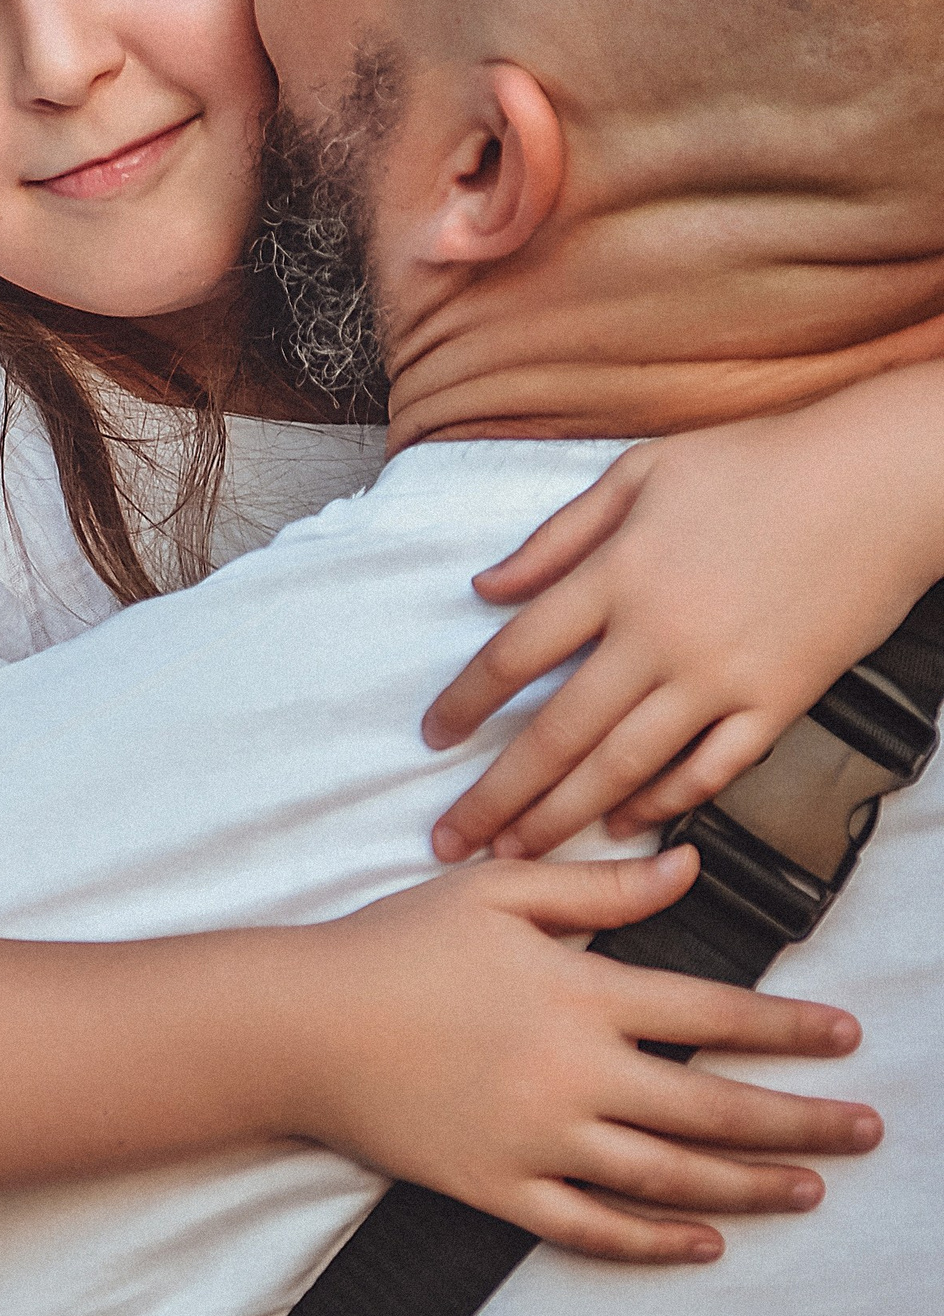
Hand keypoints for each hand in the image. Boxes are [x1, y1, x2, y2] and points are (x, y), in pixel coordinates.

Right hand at [287, 848, 877, 1263]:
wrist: (299, 1025)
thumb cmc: (392, 945)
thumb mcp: (496, 890)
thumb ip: (599, 885)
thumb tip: (687, 868)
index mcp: (580, 994)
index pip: (713, 1012)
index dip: (789, 1029)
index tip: (848, 1040)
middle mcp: (573, 1074)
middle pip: (714, 1106)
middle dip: (802, 1120)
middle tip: (866, 1130)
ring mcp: (538, 1139)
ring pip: (670, 1175)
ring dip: (750, 1184)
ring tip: (810, 1188)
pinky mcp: (497, 1188)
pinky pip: (593, 1227)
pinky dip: (656, 1242)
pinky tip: (704, 1242)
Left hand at [423, 385, 943, 860]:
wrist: (885, 482)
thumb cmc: (759, 462)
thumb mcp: (642, 470)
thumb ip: (558, 536)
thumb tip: (486, 588)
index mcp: (617, 573)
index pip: (515, 654)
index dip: (464, 702)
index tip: (430, 738)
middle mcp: (659, 635)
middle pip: (557, 732)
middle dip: (495, 795)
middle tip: (449, 839)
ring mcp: (722, 676)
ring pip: (623, 766)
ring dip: (562, 816)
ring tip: (516, 853)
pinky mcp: (779, 701)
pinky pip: (710, 770)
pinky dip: (662, 803)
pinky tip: (622, 826)